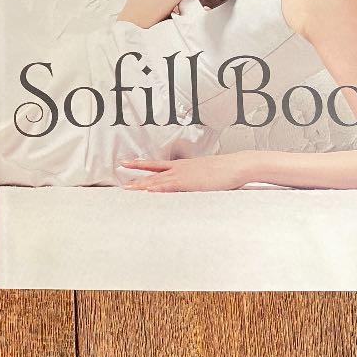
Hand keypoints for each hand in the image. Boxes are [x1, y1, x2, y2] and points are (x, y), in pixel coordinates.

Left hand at [118, 152, 251, 191]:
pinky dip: (158, 190)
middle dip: (135, 177)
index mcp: (181, 165)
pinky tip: (148, 193)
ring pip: (157, 182)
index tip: (128, 163)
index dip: (141, 165)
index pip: (156, 165)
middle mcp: (178, 169)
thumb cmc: (224, 171)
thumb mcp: (204, 173)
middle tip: (120, 179)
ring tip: (126, 189)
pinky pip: (169, 188)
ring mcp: (182, 176)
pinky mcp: (188, 184)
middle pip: (152, 174)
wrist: (235, 166)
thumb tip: (191, 182)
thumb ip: (194, 178)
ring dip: (141, 186)